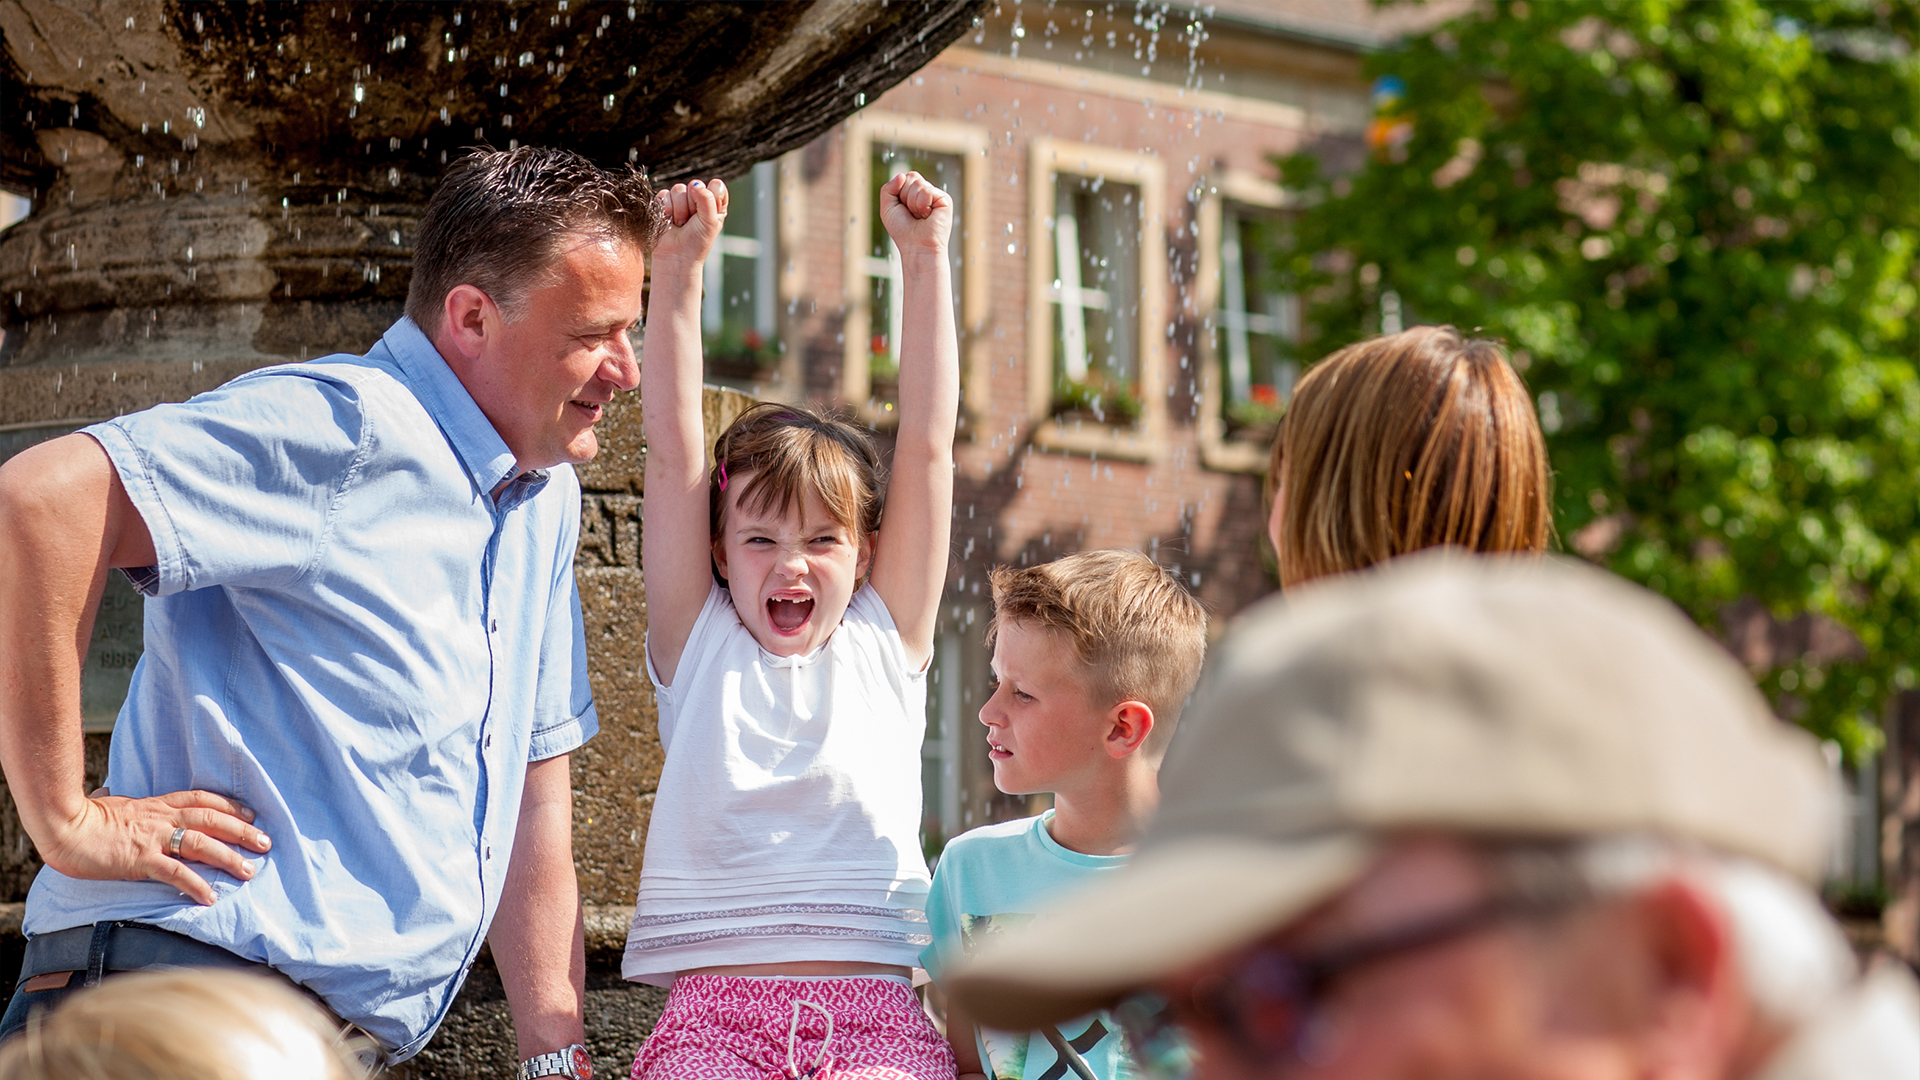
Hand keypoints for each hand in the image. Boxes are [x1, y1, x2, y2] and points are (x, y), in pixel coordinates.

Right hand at [37, 789, 270, 906]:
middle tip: (266, 842)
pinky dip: (195, 884)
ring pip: (201, 843)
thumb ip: (121, 804)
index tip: (251, 814)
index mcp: (156, 805)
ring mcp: (152, 838)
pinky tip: (209, 897)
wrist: (61, 826)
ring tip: (249, 871)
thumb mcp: (110, 805)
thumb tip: (110, 792)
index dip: (229, 806)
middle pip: (212, 819)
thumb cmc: (82, 818)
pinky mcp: (139, 859)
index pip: (202, 800)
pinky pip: (174, 872)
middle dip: (242, 830)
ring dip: (228, 857)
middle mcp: (161, 818)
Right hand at [651, 179, 728, 274]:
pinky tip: (670, 222)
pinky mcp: (664, 203)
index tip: (708, 214)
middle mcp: (698, 199)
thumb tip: (695, 184)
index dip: (712, 196)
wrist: (676, 257)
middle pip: (695, 185)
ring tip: (680, 223)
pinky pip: (664, 195)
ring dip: (679, 210)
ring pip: (678, 189)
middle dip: (692, 206)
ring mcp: (680, 201)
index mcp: (714, 203)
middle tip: (691, 222)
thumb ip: (707, 199)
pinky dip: (667, 209)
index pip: (716, 186)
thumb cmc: (697, 243)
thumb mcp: (710, 221)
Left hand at [879, 171, 953, 255]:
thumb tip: (902, 175)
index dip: (899, 192)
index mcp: (915, 192)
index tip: (903, 210)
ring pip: (918, 183)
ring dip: (913, 203)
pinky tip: (928, 216)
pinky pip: (927, 191)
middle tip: (912, 214)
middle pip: (911, 177)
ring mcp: (936, 195)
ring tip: (920, 217)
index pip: (906, 177)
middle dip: (906, 197)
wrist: (916, 246)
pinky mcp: (945, 199)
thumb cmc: (903, 231)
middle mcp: (927, 192)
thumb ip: (888, 188)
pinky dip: (922, 205)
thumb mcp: (887, 208)